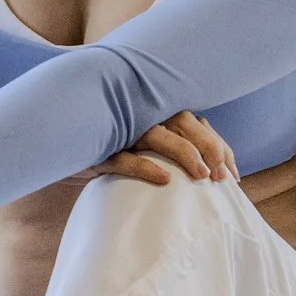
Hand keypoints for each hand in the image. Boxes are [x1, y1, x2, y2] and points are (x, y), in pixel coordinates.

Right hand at [63, 109, 236, 189]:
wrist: (62, 146)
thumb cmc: (113, 150)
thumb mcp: (146, 149)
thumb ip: (175, 151)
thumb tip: (213, 174)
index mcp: (159, 114)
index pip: (199, 125)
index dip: (220, 148)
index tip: (233, 177)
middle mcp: (143, 115)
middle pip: (184, 123)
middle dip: (209, 148)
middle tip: (221, 178)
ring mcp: (122, 131)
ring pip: (159, 136)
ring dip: (185, 154)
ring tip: (202, 177)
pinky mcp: (101, 149)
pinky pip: (125, 157)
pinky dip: (145, 167)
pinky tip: (163, 180)